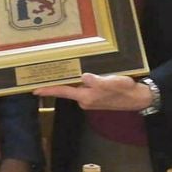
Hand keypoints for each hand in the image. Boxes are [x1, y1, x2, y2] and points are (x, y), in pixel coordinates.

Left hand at [33, 73, 152, 111]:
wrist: (137, 98)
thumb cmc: (125, 90)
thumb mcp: (113, 82)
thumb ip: (97, 80)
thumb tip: (83, 76)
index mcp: (86, 97)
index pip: (63, 92)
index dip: (48, 90)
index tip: (34, 90)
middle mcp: (85, 100)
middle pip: (66, 91)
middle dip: (55, 84)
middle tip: (42, 75)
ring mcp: (89, 100)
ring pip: (74, 89)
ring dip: (66, 82)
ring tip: (55, 72)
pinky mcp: (95, 97)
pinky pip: (81, 89)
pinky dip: (76, 83)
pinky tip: (74, 74)